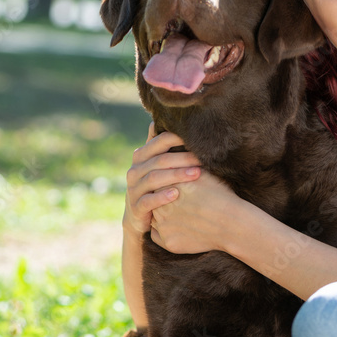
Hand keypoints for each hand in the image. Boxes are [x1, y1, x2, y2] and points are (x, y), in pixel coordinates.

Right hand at [123, 122, 200, 236]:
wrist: (139, 216)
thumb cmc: (156, 186)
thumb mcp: (158, 165)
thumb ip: (162, 145)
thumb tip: (168, 120)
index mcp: (141, 156)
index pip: (160, 141)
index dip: (179, 138)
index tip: (199, 139)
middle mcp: (134, 170)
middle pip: (160, 160)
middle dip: (183, 158)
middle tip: (203, 159)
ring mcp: (133, 189)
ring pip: (154, 178)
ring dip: (177, 175)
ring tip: (196, 175)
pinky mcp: (136, 207)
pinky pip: (148, 201)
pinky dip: (162, 196)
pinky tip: (177, 194)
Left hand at [150, 168, 241, 254]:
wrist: (231, 224)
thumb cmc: (220, 196)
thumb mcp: (202, 173)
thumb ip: (184, 165)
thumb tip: (177, 158)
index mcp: (165, 186)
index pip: (157, 183)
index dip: (167, 185)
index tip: (179, 188)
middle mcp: (159, 206)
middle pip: (153, 201)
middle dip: (163, 201)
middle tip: (181, 202)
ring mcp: (162, 226)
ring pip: (154, 218)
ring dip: (162, 216)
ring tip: (182, 214)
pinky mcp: (168, 242)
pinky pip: (158, 236)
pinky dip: (165, 232)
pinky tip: (181, 227)